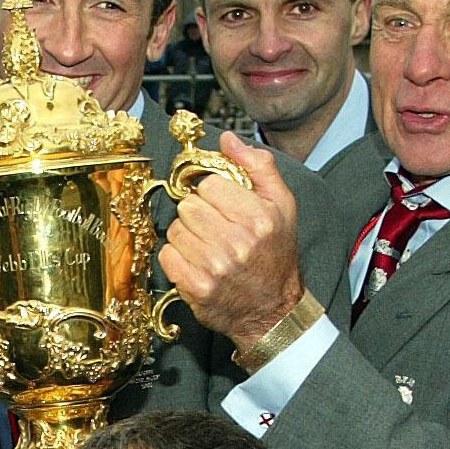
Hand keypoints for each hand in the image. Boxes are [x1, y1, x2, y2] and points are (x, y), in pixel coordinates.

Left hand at [157, 133, 305, 352]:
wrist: (273, 310)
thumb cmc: (276, 254)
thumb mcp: (282, 205)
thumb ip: (257, 166)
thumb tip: (227, 138)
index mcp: (259, 217)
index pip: (209, 184)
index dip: (213, 193)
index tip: (223, 206)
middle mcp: (237, 242)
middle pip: (188, 206)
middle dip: (198, 214)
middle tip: (214, 229)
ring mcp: (215, 267)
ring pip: (175, 230)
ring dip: (186, 236)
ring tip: (207, 247)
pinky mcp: (196, 287)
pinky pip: (167, 255)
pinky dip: (177, 258)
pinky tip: (196, 263)